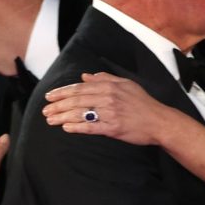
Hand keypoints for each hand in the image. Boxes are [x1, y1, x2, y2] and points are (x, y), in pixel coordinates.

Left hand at [43, 73, 165, 144]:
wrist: (159, 121)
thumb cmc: (143, 103)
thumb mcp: (126, 85)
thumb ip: (104, 79)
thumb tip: (85, 76)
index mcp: (110, 86)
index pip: (80, 87)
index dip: (63, 92)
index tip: (50, 96)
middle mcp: (108, 97)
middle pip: (77, 100)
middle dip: (58, 105)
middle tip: (45, 110)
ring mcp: (110, 113)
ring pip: (81, 113)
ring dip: (63, 117)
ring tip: (50, 120)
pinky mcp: (113, 128)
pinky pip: (91, 127)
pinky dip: (77, 127)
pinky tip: (66, 128)